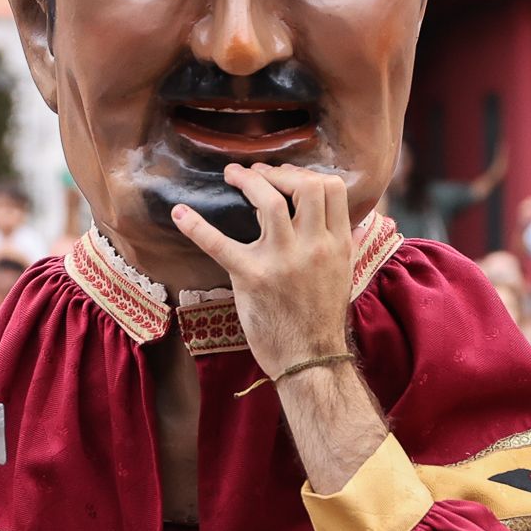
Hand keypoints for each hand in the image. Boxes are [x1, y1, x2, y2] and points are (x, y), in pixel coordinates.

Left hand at [171, 165, 358, 383]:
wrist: (309, 359)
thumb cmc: (321, 318)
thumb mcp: (344, 276)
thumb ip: (345, 245)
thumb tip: (351, 224)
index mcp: (336, 245)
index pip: (332, 188)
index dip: (306, 174)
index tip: (286, 176)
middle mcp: (314, 248)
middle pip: (304, 186)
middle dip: (277, 172)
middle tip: (256, 173)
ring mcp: (282, 261)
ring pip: (269, 201)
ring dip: (248, 181)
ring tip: (232, 176)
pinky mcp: (251, 277)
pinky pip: (220, 244)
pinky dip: (197, 226)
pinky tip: (179, 212)